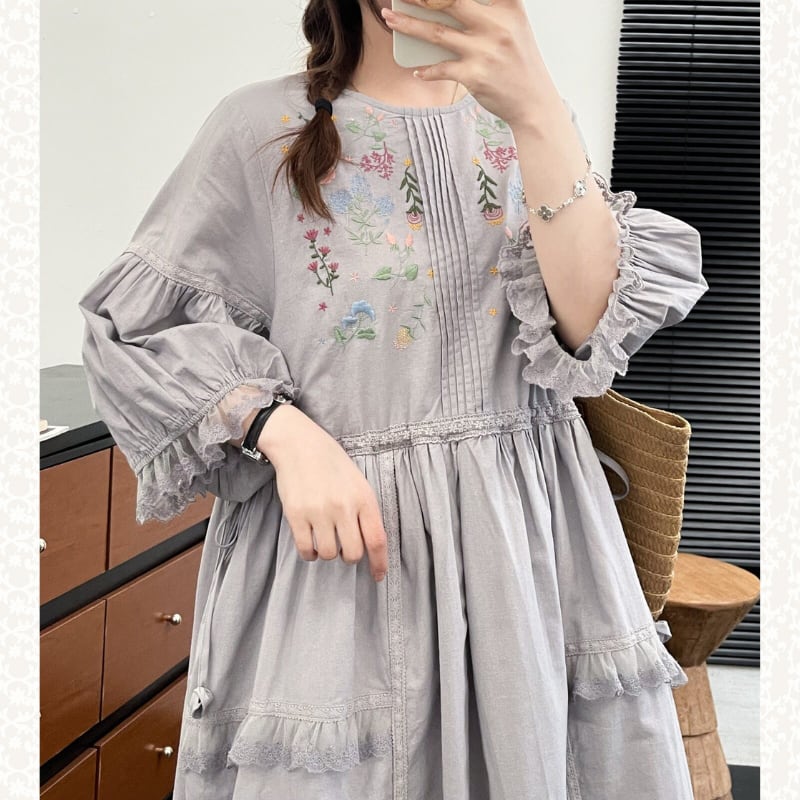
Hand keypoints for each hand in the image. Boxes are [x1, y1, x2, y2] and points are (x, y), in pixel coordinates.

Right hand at [258, 404, 389, 582]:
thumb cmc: (332, 463)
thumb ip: (365, 510)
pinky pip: (306, 550)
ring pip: (329, 554)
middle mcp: (343, 507)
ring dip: (328, 552)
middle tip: (343, 546)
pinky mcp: (296, 515)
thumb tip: (370, 544)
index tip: (378, 575)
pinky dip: (310, 553)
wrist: (299, 445)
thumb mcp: (358, 482)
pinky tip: (311, 542)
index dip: (379, 563)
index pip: (377, 540)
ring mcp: (318, 512)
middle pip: (353, 553)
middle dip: (350, 556)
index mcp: (363, 498)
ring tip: (324, 538)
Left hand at [380, 0, 560, 129]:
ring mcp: (484, 50)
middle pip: (448, 1)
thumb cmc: (519, 63)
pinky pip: (441, 69)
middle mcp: (496, 25)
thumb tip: (442, 8)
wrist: (534, 102)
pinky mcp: (474, 75)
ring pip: (437, 32)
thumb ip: (488, 12)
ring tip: (390, 18)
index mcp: (509, 6)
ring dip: (408, 24)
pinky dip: (426, 70)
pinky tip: (416, 69)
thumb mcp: (513, 27)